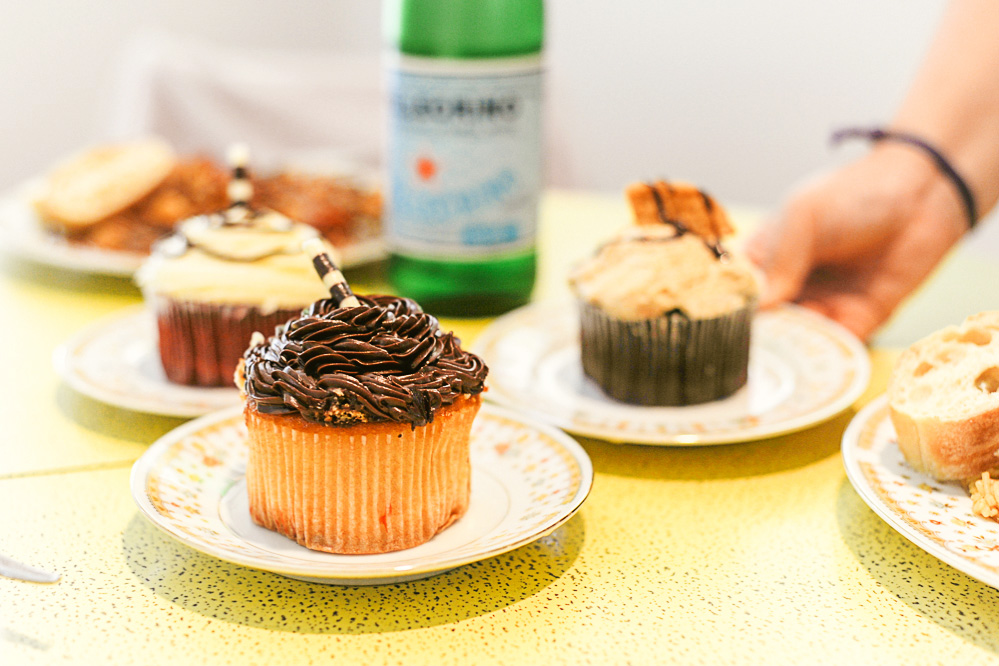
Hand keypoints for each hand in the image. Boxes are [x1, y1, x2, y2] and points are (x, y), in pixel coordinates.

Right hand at [745, 144, 967, 340]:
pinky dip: (825, 357)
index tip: (724, 329)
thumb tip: (761, 308)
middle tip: (750, 354)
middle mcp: (789, 287)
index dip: (729, 311)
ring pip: (797, 340)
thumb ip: (780, 260)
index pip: (738, 293)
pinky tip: (815, 363)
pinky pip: (835, 347)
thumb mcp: (804, 216)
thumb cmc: (854, 194)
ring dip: (790, 351)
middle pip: (764, 323)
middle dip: (758, 339)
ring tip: (781, 361)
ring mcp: (822, 306)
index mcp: (765, 259)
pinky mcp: (857, 321)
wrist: (922, 194)